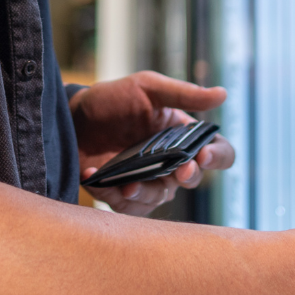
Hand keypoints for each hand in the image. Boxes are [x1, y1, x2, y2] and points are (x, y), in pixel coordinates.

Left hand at [70, 71, 234, 216]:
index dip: (218, 156)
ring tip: (128, 185)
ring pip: (160, 198)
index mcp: (183, 136)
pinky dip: (113, 195)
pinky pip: (128, 207)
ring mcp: (147, 180)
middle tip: (179, 172)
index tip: (204, 155)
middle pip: (192, 179)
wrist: (72, 116)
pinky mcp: (122, 193)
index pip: (217, 151)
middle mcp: (170, 162)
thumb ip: (184, 94)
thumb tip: (222, 94)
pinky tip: (96, 177)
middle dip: (188, 177)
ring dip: (147, 193)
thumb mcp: (148, 88)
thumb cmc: (113, 99)